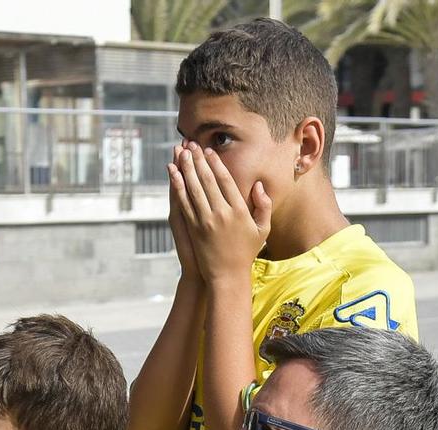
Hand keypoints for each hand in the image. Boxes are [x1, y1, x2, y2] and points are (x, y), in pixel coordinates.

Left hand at [172, 144, 272, 285]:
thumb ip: (264, 206)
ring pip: (194, 188)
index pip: (226, 181)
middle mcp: (222, 213)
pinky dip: (177, 186)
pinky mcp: (194, 228)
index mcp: (239, 211)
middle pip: (208, 180)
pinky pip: (184, 202)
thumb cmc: (246, 253)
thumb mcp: (262, 230)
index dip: (216, 164)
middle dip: (198, 160)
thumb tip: (259, 185)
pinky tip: (173, 173)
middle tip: (191, 144)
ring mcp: (206, 220)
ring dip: (186, 168)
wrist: (227, 276)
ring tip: (180, 152)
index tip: (209, 151)